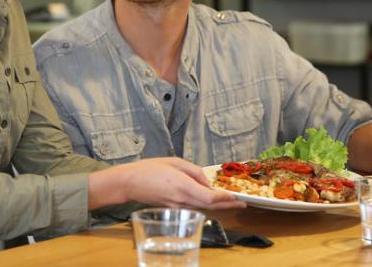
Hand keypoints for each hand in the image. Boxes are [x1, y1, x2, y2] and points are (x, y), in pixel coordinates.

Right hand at [121, 157, 244, 209]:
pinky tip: (211, 202)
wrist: (129, 183)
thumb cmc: (149, 169)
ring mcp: (177, 207)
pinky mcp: (173, 209)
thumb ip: (193, 171)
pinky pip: (193, 208)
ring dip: (217, 206)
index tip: (236, 195)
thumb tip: (207, 181)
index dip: (224, 198)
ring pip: (202, 209)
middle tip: (241, 202)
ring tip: (230, 202)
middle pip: (209, 206)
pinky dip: (205, 206)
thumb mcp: (174, 162)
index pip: (209, 197)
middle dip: (227, 205)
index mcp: (182, 186)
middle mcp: (182, 200)